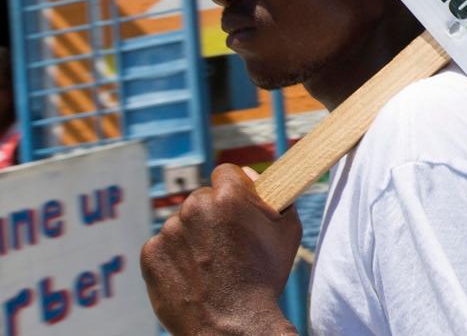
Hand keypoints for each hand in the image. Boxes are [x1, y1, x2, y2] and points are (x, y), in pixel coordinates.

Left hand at [141, 164, 301, 334]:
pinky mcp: (151, 254)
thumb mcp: (287, 232)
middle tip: (227, 241)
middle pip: (203, 198)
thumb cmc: (265, 278)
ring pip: (182, 223)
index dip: (235, 188)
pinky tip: (193, 274)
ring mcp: (169, 231)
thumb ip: (275, 197)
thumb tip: (254, 178)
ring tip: (211, 264)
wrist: (232, 326)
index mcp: (229, 196)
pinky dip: (175, 256)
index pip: (225, 173)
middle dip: (213, 214)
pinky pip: (164, 245)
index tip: (237, 205)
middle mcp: (195, 207)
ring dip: (194, 235)